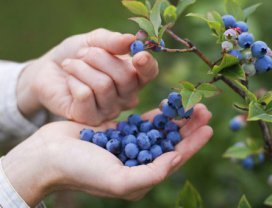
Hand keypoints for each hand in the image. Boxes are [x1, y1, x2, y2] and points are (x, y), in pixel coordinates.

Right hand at [2, 104, 212, 205]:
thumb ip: (150, 174)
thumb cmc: (81, 170)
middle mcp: (138, 162)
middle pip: (170, 142)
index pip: (175, 159)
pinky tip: (168, 105)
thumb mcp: (119, 180)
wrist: (49, 155)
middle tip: (204, 110)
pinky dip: (156, 114)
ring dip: (176, 118)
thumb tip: (176, 160)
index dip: (193, 144)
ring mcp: (129, 145)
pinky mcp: (119, 131)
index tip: (209, 128)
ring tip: (191, 104)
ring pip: (160, 130)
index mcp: (141, 177)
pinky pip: (143, 122)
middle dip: (188, 127)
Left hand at [17, 28, 158, 124]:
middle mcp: (126, 96)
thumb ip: (112, 40)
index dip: (147, 65)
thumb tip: (132, 40)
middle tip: (83, 54)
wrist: (49, 70)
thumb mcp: (93, 41)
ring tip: (71, 65)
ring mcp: (109, 110)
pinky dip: (73, 80)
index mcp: (133, 76)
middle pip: (125, 77)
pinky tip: (69, 81)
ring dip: (82, 68)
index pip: (150, 73)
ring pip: (103, 85)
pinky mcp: (90, 118)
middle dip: (100, 57)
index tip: (138, 55)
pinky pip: (85, 95)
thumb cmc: (77, 55)